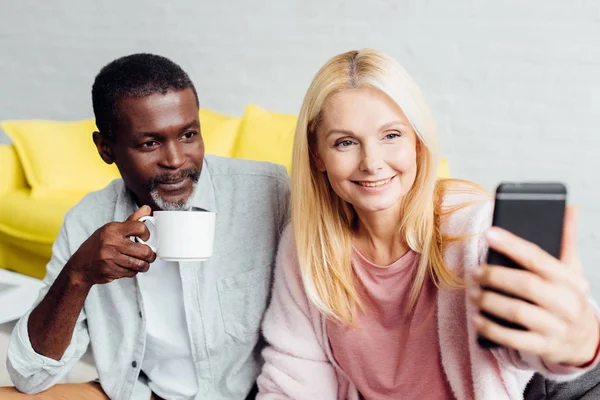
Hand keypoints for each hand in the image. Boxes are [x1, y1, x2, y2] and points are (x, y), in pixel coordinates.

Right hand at [66, 206, 156, 287]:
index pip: (140, 227)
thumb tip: (147, 208)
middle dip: (151, 255)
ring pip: (139, 264)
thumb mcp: (112, 229)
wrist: (80, 265)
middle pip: (144, 251)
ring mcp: (109, 257)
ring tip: (143, 263)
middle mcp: (111, 242)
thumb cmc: (100, 244)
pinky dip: (133, 271)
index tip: (145, 238)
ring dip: (144, 265)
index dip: (147, 234)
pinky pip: (131, 273)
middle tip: (149, 256)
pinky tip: (129, 267)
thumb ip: (132, 220)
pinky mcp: (110, 270)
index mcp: (113, 229)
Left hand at [469, 206, 598, 366]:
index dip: (512, 244)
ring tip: (472, 293)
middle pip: (526, 286)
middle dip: (496, 276)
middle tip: (475, 271)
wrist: (585, 341)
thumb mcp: (573, 270)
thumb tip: (569, 208)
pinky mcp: (543, 347)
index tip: (488, 233)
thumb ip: (566, 241)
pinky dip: (492, 329)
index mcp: (570, 281)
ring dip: (490, 302)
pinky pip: (514, 339)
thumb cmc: (569, 298)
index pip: (538, 258)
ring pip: (518, 313)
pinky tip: (477, 319)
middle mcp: (565, 304)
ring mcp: (555, 328)